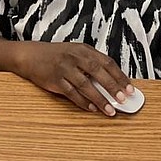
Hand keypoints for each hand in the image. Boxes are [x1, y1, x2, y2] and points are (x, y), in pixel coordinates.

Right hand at [11, 41, 135, 115]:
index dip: (120, 76)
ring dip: (99, 99)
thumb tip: (113, 81)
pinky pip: (71, 93)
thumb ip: (93, 63)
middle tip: (124, 99)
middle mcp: (76, 58)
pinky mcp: (55, 80)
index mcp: (84, 50)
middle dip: (113, 87)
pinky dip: (82, 102)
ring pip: (86, 86)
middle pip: (99, 73)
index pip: (108, 63)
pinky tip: (91, 108)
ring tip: (110, 110)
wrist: (30, 55)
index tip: (130, 88)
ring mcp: (65, 69)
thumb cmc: (57, 55)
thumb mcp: (77, 52)